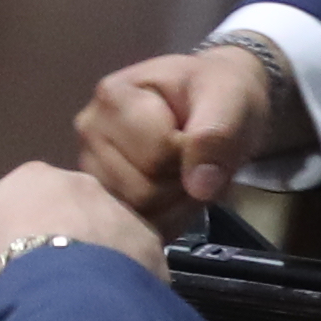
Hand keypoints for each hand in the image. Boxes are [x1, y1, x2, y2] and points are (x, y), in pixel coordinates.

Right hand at [0, 163, 165, 310]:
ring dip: (98, 263)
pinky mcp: (149, 242)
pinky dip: (127, 286)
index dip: (20, 236)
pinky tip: (112, 310)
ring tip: (83, 302)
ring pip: (108, 237)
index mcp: (29, 178)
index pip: (25, 203)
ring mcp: (119, 209)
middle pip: (72, 214)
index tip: (17, 267)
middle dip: (65, 243)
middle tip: (52, 285)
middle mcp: (80, 183)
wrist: (56, 285)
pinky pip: (137, 265)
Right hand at [75, 44, 286, 215]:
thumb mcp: (231, 98)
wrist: (215, 102)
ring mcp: (92, 168)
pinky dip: (168, 218)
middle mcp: (90, 133)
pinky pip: (137, 228)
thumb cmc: (216, 91)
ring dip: (177, 203)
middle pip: (142, 190)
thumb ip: (217, 135)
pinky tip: (178, 192)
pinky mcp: (102, 197)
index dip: (190, 154)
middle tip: (199, 158)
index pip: (156, 155)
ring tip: (189, 171)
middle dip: (183, 182)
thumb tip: (200, 188)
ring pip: (139, 214)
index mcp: (112, 97)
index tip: (201, 133)